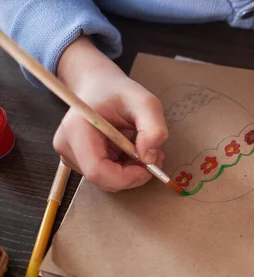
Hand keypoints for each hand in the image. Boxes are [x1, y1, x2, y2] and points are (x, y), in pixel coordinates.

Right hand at [54, 37, 167, 191]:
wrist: (99, 86)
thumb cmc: (118, 92)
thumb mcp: (145, 102)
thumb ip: (154, 128)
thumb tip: (149, 158)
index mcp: (77, 129)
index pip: (97, 171)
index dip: (126, 177)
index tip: (148, 167)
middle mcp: (67, 145)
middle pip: (102, 179)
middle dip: (132, 174)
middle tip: (153, 157)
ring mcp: (69, 154)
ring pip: (106, 180)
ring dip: (130, 171)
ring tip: (141, 147)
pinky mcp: (77, 160)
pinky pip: (105, 175)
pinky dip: (122, 169)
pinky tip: (129, 150)